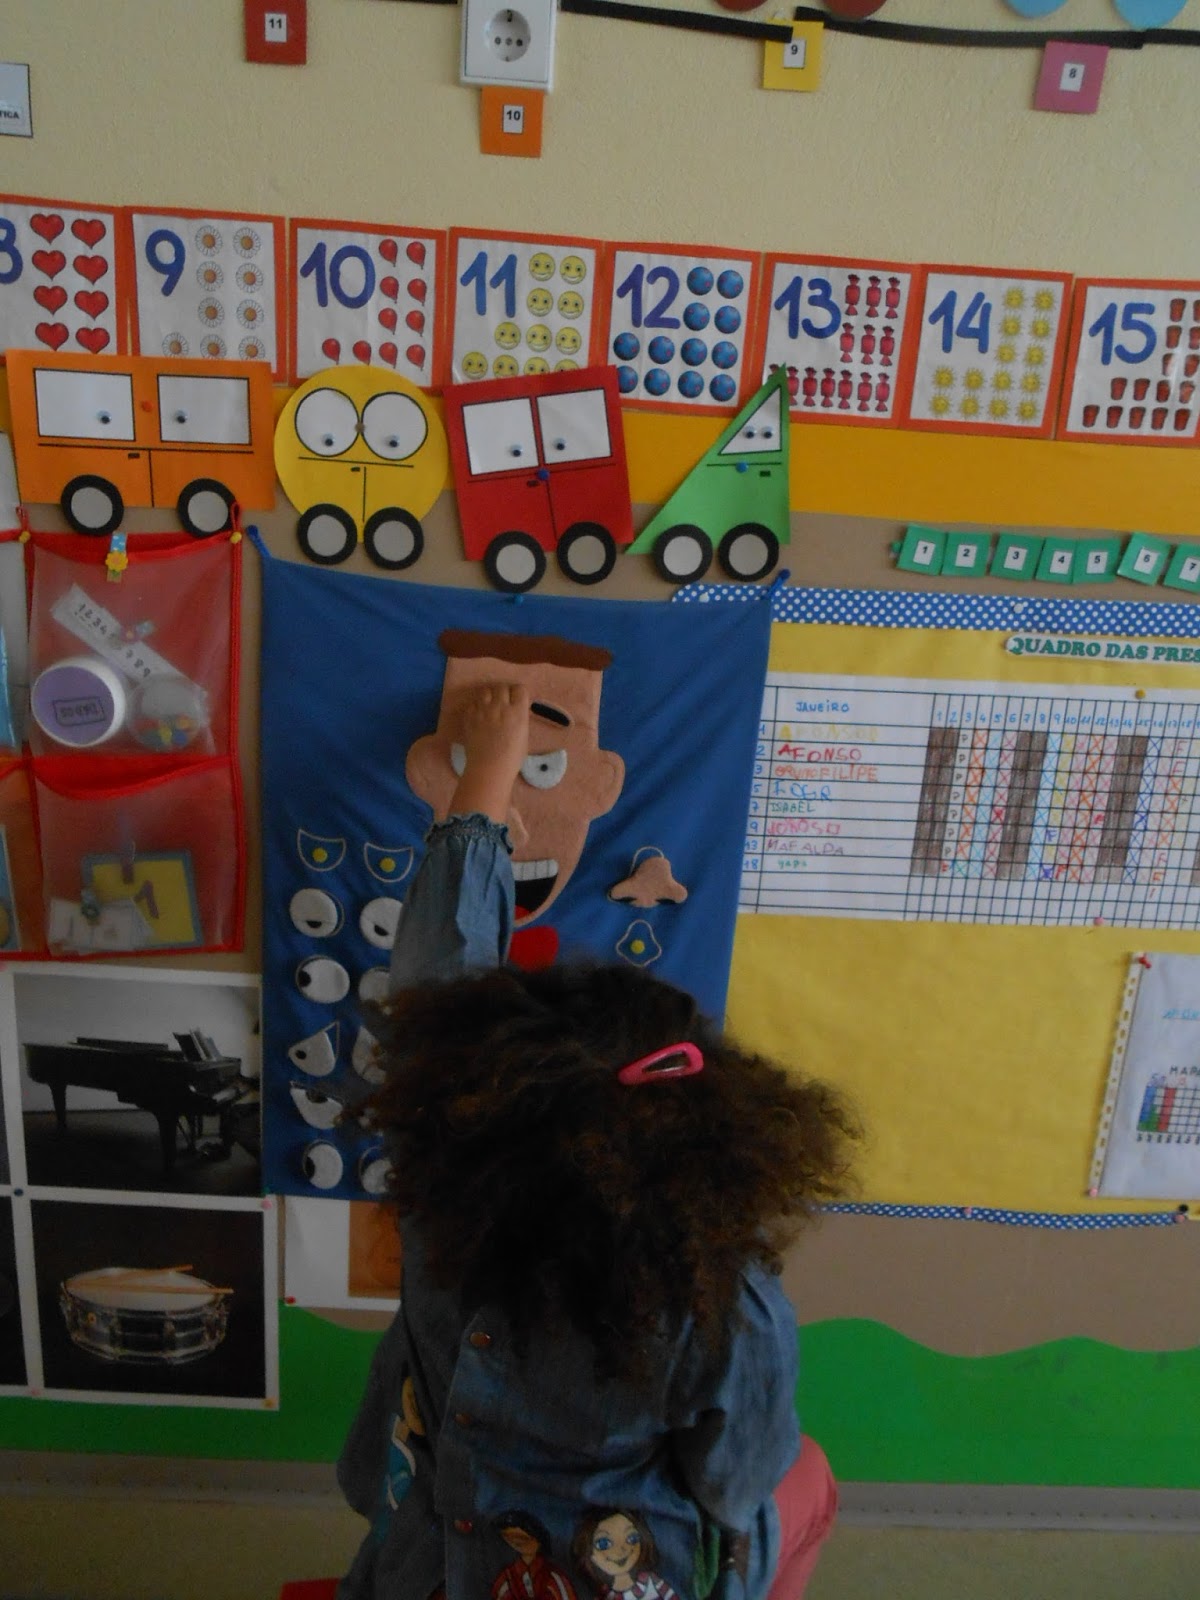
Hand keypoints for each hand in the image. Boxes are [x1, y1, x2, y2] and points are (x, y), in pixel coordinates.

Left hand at [450, 682, 528, 822]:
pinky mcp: (469, 716)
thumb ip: (519, 719)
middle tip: (503, 702)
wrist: (489, 768)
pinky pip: (473, 703)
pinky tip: (479, 715)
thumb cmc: (511, 758)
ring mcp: (483, 710)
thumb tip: (515, 711)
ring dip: (489, 696)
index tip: (517, 699)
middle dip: (504, 692)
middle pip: (502, 687)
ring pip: (486, 691)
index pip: (519, 689)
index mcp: (518, 712)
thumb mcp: (523, 736)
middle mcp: (500, 707)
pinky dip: (477, 706)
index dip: (518, 693)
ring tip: (490, 705)